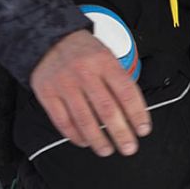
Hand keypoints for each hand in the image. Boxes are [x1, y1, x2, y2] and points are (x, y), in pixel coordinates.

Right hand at [29, 29, 151, 156]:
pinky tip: (85, 141)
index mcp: (103, 61)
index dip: (137, 114)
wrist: (49, 38)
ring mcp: (64, 83)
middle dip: (121, 133)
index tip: (142, 130)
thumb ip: (118, 80)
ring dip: (98, 140)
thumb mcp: (106, 56)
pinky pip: (63, 121)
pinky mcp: (47, 93)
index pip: (126, 91)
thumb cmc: (83, 52)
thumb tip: (133, 114)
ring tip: (107, 150)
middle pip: (107, 109)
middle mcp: (84, 72)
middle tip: (129, 147)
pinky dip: (75, 136)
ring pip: (84, 119)